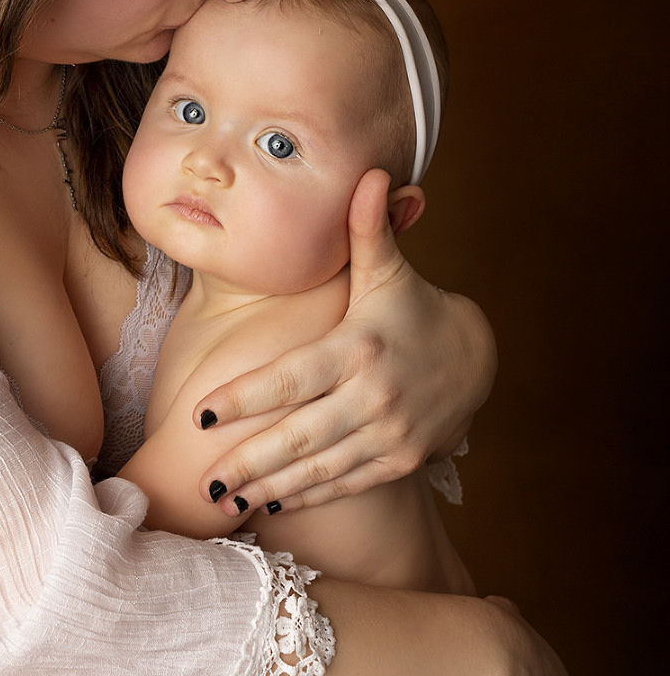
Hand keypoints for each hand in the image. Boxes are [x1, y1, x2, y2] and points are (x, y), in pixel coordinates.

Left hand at [196, 169, 496, 515]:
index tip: (200, 414)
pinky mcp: (400, 460)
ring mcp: (389, 434)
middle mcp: (373, 396)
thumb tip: (369, 173)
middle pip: (299, 436)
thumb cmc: (412, 309)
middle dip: (247, 461)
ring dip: (269, 487)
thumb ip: (366, 231)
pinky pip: (346, 482)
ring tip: (222, 499)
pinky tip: (269, 502)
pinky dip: (307, 495)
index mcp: (358, 348)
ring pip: (319, 468)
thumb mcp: (388, 272)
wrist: (476, 359)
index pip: (291, 378)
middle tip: (202, 480)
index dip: (244, 399)